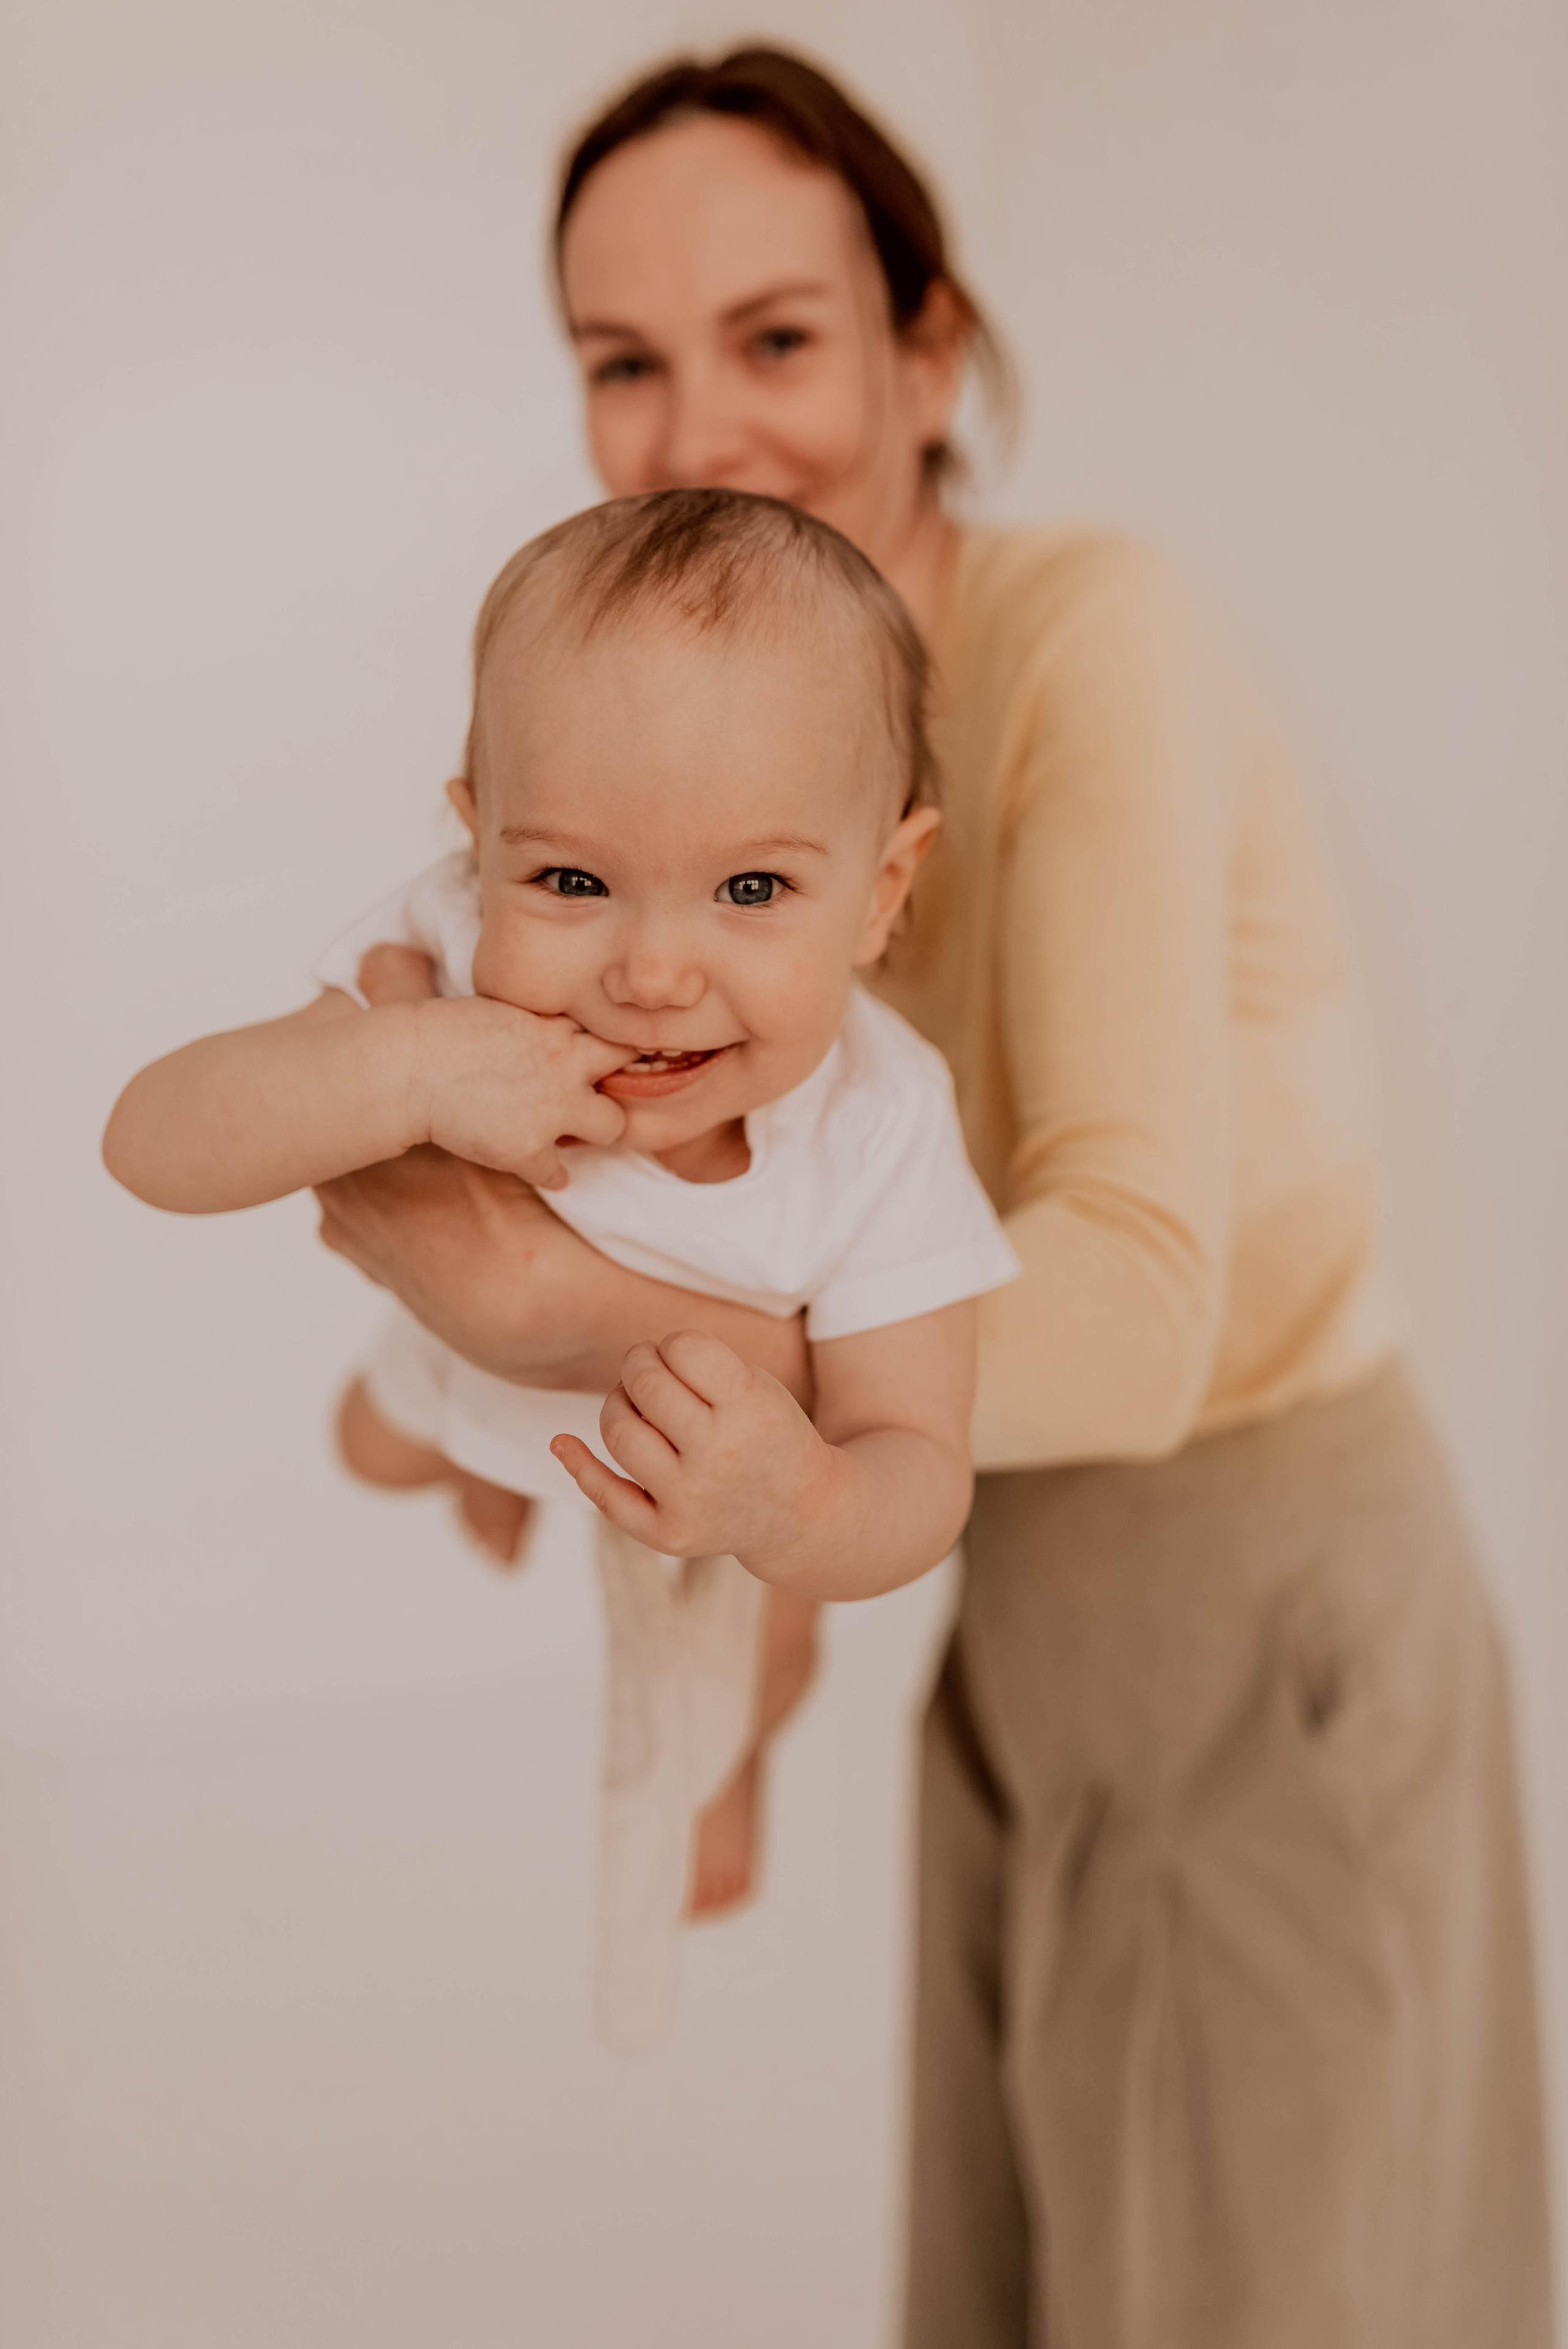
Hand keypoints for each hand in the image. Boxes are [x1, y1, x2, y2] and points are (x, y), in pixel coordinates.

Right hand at [410, 995, 627, 1187]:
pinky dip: (550, 1174)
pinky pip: (559, 1173)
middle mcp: (566, 1067)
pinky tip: (541, 1168)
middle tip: (599, 1093)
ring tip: (573, 1131)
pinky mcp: (528, 1150)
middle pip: (629, 1073)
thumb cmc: (441, 1033)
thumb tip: (553, 1033)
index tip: (604, 1058)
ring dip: (596, 1130)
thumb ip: (538, 1025)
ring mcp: (552, 1110)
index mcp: (557, 1029)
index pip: (613, 1035)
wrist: (409, 1067)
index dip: (610, 1048)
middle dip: (619, 1082)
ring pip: (611, 1126)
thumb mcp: (502, 1010)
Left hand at [550, 1331, 835, 1564]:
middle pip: (646, 1384)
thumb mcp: (758, 1387)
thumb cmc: (769, 1435)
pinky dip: (578, 1466)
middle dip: (639, 1364)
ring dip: (618, 1404)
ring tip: (635, 1403)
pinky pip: (607, 1498)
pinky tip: (562, 1443)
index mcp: (750, 1408)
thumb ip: (703, 1366)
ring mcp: (691, 1499)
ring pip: (619, 1432)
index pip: (685, 1349)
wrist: (801, 1513)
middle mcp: (719, 1455)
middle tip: (647, 1366)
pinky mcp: (669, 1534)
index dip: (673, 1345)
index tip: (680, 1355)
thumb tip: (629, 1367)